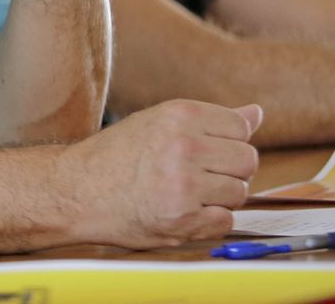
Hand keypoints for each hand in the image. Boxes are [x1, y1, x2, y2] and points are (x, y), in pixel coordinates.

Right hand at [51, 100, 261, 247]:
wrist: (77, 190)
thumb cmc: (118, 155)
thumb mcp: (158, 123)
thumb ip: (210, 120)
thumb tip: (257, 113)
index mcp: (180, 115)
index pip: (241, 127)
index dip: (228, 143)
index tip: (206, 151)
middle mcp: (184, 146)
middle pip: (248, 160)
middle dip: (229, 171)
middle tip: (198, 176)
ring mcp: (184, 185)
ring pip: (239, 192)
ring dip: (219, 198)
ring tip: (185, 193)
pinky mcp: (182, 220)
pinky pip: (225, 221)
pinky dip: (209, 221)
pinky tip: (182, 212)